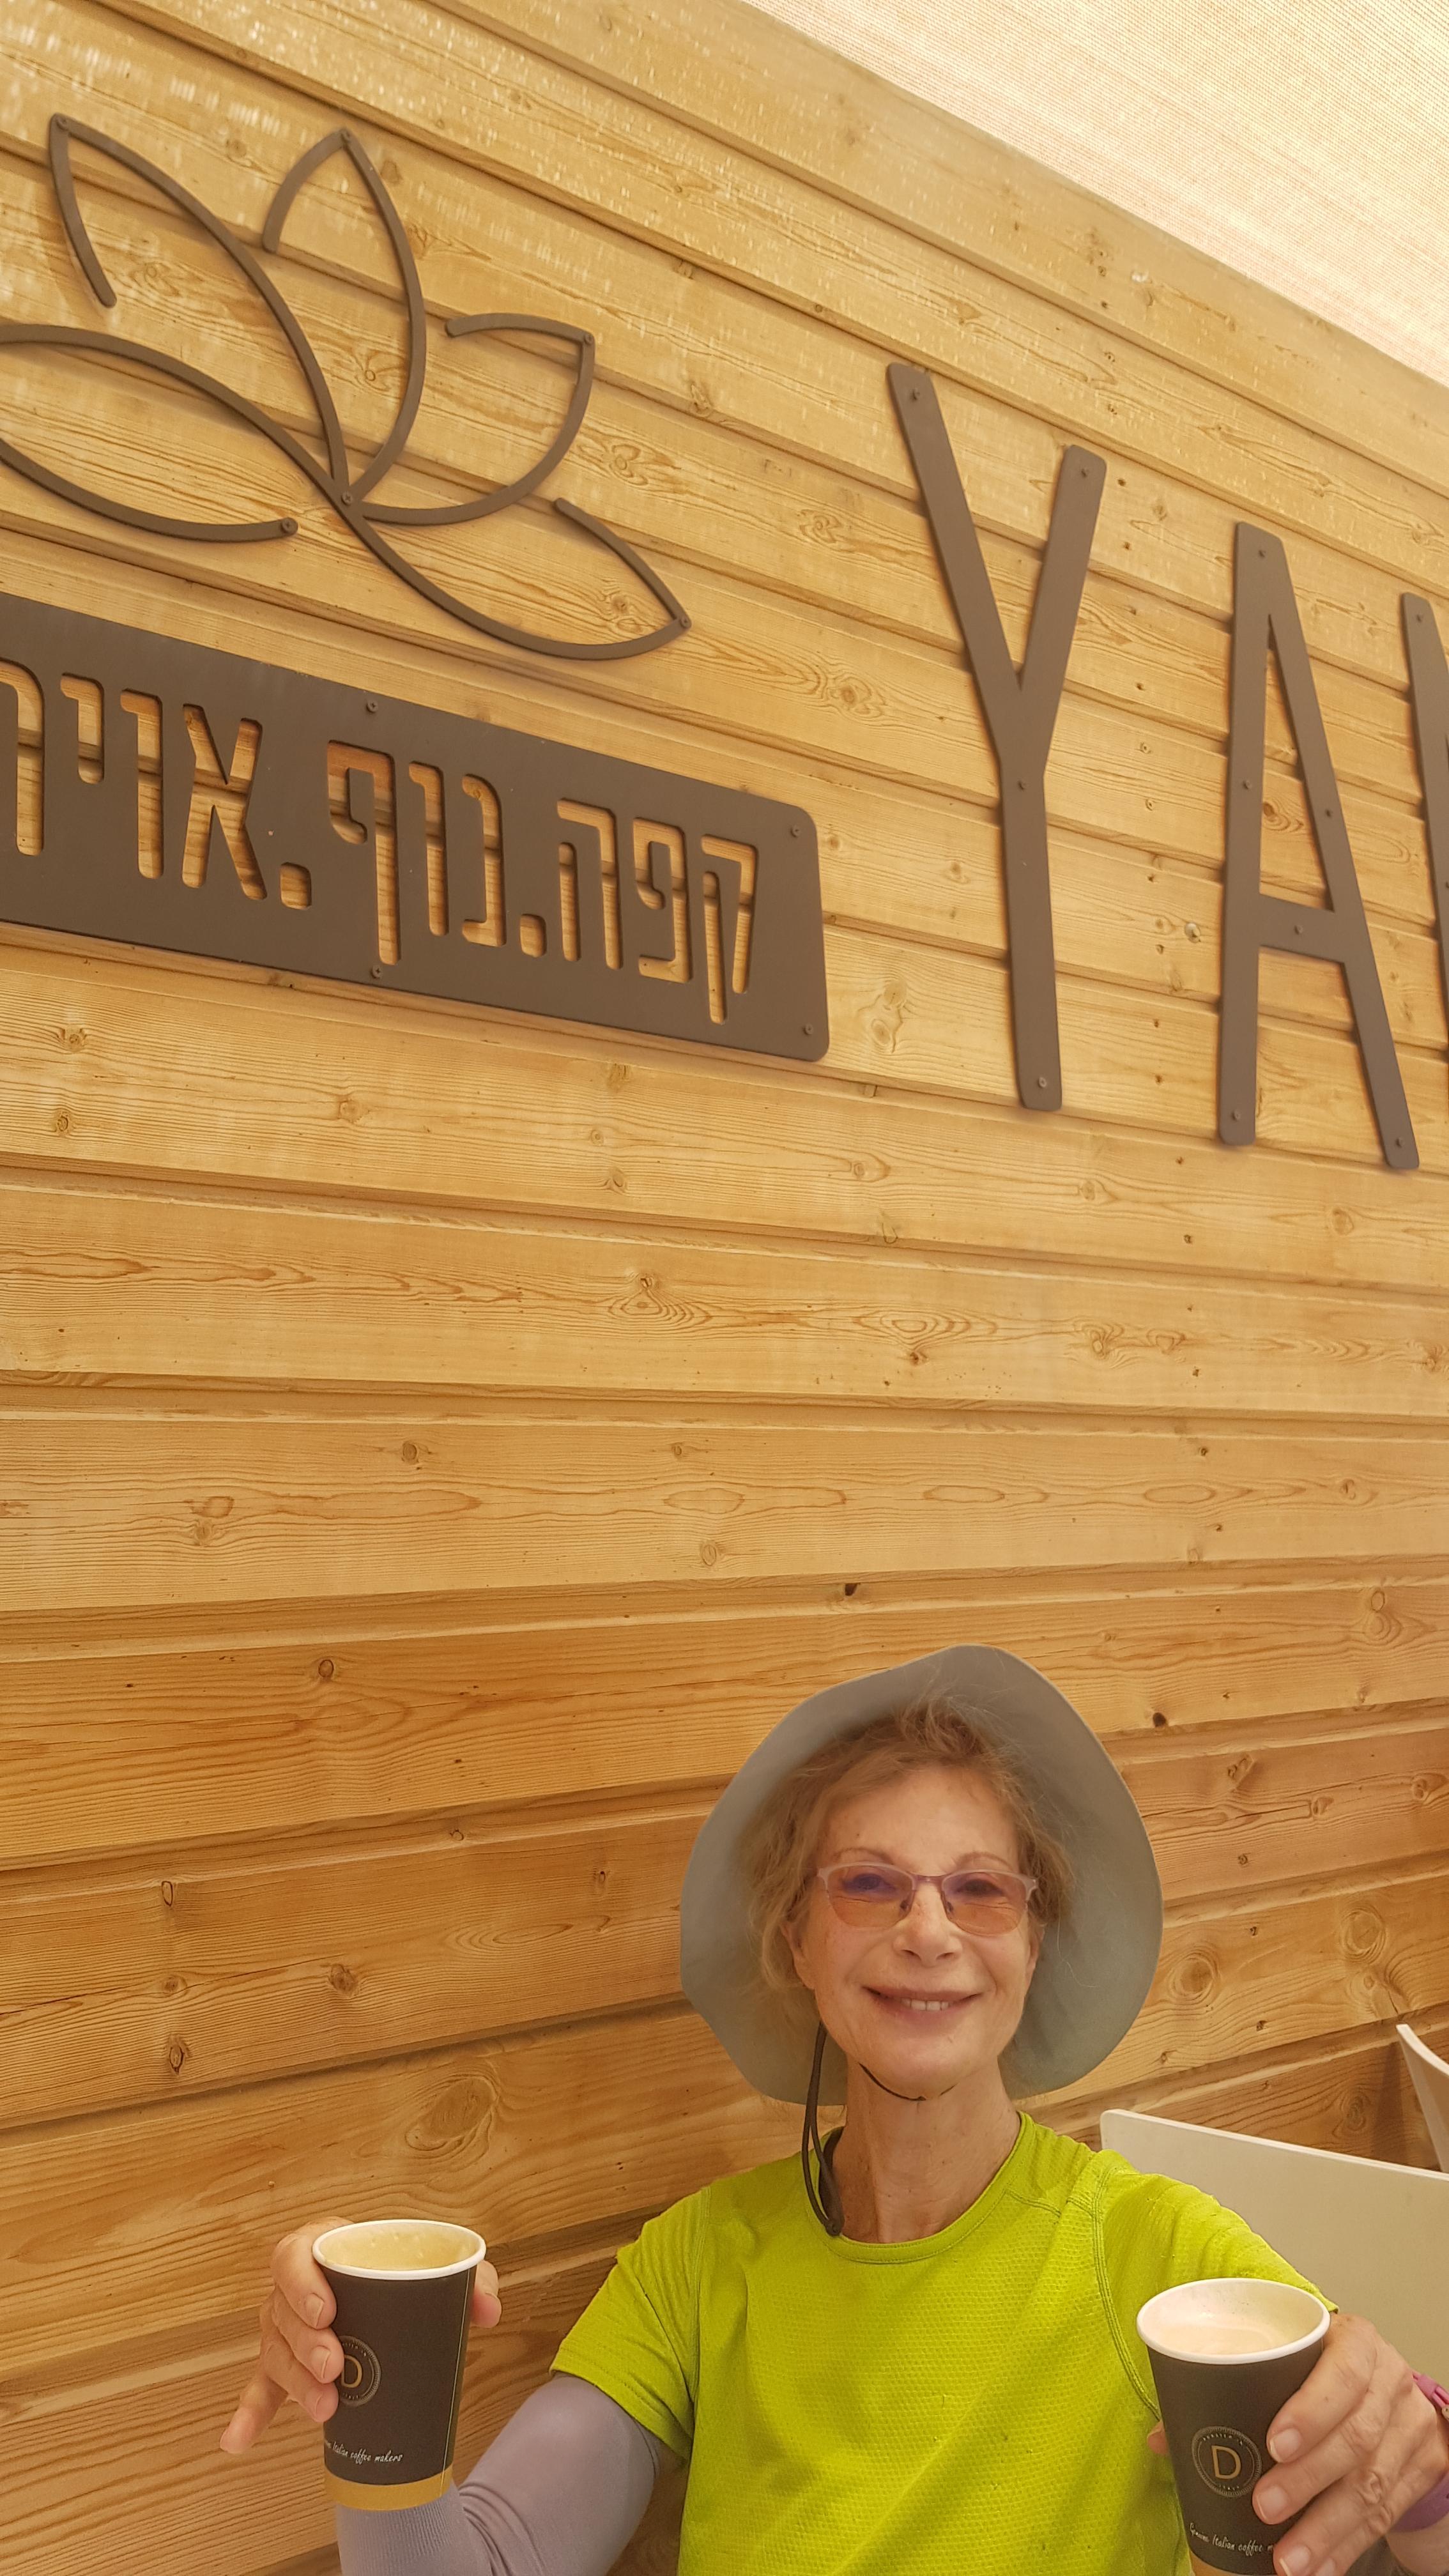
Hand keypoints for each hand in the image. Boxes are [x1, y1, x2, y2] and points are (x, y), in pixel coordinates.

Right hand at [219, 2217, 502, 2454]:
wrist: (393, 2286)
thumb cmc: (404, 2266)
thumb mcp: (438, 2261)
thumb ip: (469, 2278)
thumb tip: (488, 2310)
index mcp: (324, 2247)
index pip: (295, 2254)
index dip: (302, 2282)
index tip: (327, 2310)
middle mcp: (295, 2288)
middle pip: (282, 2311)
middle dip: (305, 2343)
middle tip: (335, 2365)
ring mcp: (285, 2329)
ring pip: (275, 2354)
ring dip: (295, 2384)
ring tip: (325, 2409)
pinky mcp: (284, 2367)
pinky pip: (260, 2389)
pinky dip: (249, 2414)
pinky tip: (236, 2442)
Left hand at [1149, 2315, 1448, 2575]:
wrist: (1392, 2394)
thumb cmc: (1322, 2374)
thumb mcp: (1289, 2365)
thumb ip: (1231, 2391)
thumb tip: (1160, 2438)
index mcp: (1354, 2342)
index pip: (1342, 2371)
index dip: (1310, 2409)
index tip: (1272, 2444)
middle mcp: (1389, 2382)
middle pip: (1356, 2436)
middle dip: (1307, 2479)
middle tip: (1263, 2507)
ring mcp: (1409, 2428)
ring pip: (1372, 2484)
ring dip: (1326, 2529)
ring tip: (1286, 2560)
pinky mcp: (1420, 2469)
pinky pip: (1385, 2515)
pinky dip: (1347, 2546)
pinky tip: (1319, 2569)